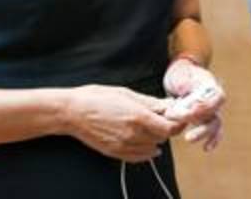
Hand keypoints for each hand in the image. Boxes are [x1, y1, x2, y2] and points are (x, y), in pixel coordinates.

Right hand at [66, 85, 182, 161]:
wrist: (72, 112)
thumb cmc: (96, 98)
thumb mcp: (126, 93)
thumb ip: (149, 102)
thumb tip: (167, 105)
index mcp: (138, 117)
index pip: (169, 128)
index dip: (177, 123)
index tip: (178, 117)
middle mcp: (133, 134)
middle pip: (162, 138)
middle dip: (165, 128)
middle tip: (163, 117)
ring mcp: (124, 145)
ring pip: (151, 148)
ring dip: (155, 138)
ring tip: (149, 126)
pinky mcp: (116, 152)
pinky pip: (138, 157)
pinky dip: (145, 151)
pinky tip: (143, 141)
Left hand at [162, 57, 224, 150]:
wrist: (182, 73)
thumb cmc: (181, 74)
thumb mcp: (181, 77)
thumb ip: (184, 89)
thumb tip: (185, 103)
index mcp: (211, 86)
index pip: (213, 100)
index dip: (203, 109)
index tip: (188, 115)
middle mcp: (214, 99)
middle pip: (214, 115)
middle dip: (201, 127)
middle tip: (186, 135)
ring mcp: (212, 109)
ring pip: (213, 124)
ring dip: (203, 133)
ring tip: (189, 139)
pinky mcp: (206, 118)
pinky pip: (213, 129)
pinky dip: (212, 139)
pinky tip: (207, 148)